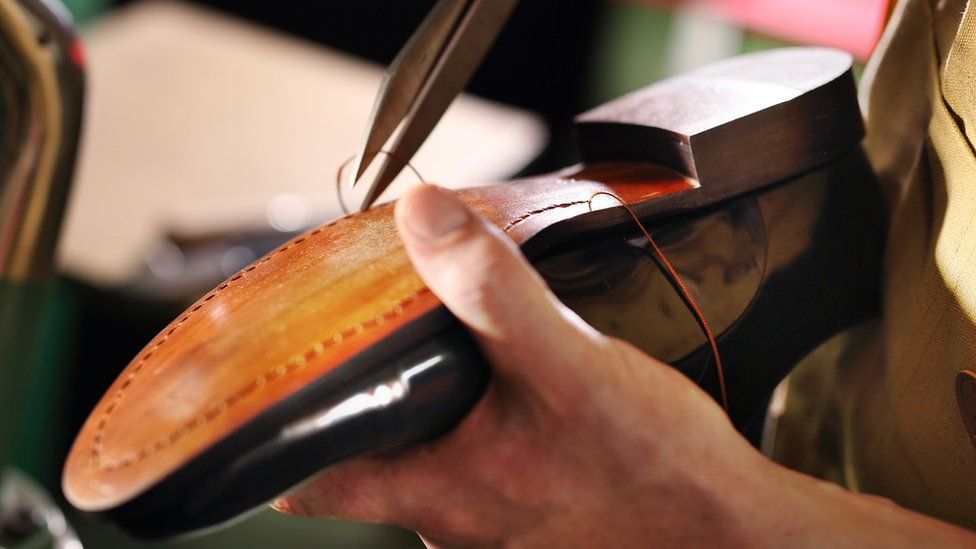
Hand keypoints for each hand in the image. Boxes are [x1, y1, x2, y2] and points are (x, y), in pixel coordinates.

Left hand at [273, 185, 975, 547]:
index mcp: (435, 491)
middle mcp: (451, 522)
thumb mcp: (566, 363)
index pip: (307, 477)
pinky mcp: (534, 517)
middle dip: (366, 392)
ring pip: (428, 457)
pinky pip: (480, 464)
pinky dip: (478, 419)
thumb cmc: (654, 468)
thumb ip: (489, 290)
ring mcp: (493, 526)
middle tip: (375, 325)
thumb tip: (420, 213)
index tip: (271, 369)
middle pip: (367, 456)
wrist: (734, 533)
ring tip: (450, 340)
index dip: (277, 424)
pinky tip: (513, 384)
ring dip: (429, 402)